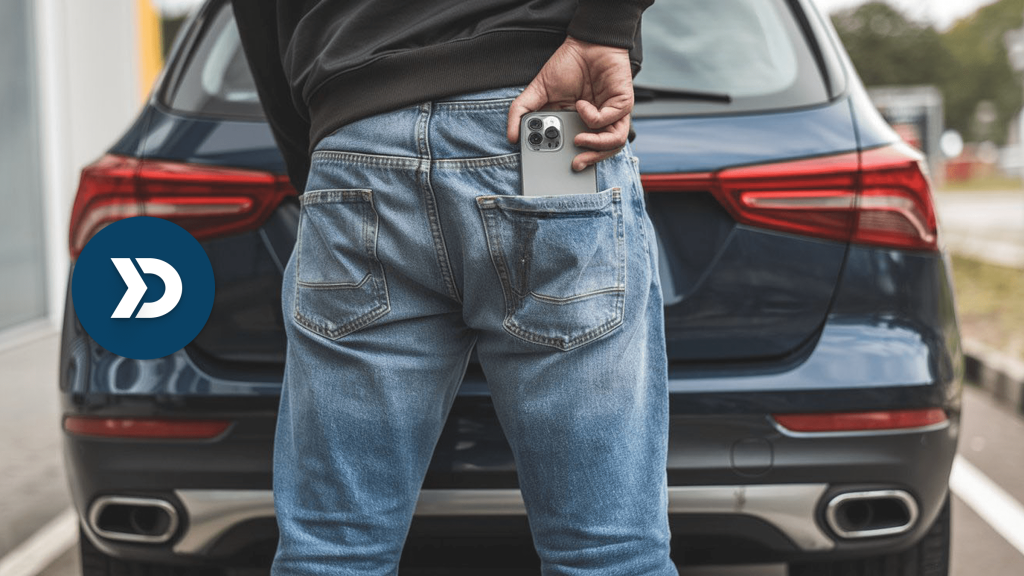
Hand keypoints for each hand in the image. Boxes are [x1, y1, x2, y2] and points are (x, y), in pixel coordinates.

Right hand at [507, 36, 633, 170]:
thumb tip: (511, 136)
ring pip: (613, 144)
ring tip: (578, 140)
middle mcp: (598, 123)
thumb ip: (522, 111)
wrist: (588, 42)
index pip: (579, 149)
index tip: (557, 168)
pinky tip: (581, 105)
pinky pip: (614, 122)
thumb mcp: (538, 90)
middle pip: (599, 152)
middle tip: (574, 164)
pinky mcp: (622, 105)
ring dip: (596, 146)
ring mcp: (612, 115)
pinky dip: (595, 118)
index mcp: (579, 124)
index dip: (570, 161)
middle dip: (588, 161)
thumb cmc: (567, 65)